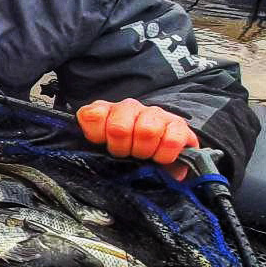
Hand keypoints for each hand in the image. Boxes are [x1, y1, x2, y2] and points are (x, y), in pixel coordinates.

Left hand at [76, 98, 198, 180]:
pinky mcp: (178, 124)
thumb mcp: (100, 150)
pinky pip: (171, 140)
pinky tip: (160, 158)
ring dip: (144, 151)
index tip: (103, 145)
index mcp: (105, 111)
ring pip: (147, 131)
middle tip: (127, 155)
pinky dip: (165, 155)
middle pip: (119, 127)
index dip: (97, 135)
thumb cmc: (125, 154)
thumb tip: (87, 152)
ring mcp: (154, 113)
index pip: (92, 115)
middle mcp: (129, 107)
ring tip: (144, 156)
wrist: (160, 159)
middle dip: (122, 149)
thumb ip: (90, 144)